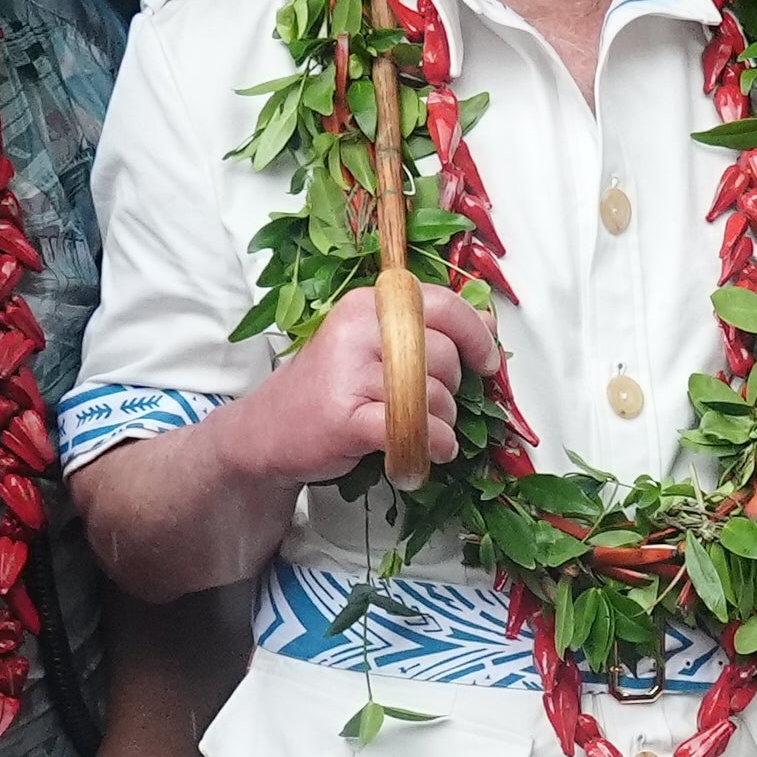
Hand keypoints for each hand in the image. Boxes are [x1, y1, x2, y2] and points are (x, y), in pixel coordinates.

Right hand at [219, 284, 499, 488]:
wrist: (266, 432)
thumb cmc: (331, 389)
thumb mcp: (376, 347)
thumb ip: (427, 331)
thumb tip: (488, 322)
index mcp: (370, 304)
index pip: (444, 305)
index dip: (477, 335)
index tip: (489, 361)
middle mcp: (359, 329)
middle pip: (444, 355)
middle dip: (453, 388)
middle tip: (432, 406)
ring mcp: (349, 371)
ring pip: (433, 394)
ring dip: (441, 422)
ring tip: (420, 429)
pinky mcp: (346, 416)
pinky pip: (414, 428)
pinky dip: (431, 446)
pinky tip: (427, 452)